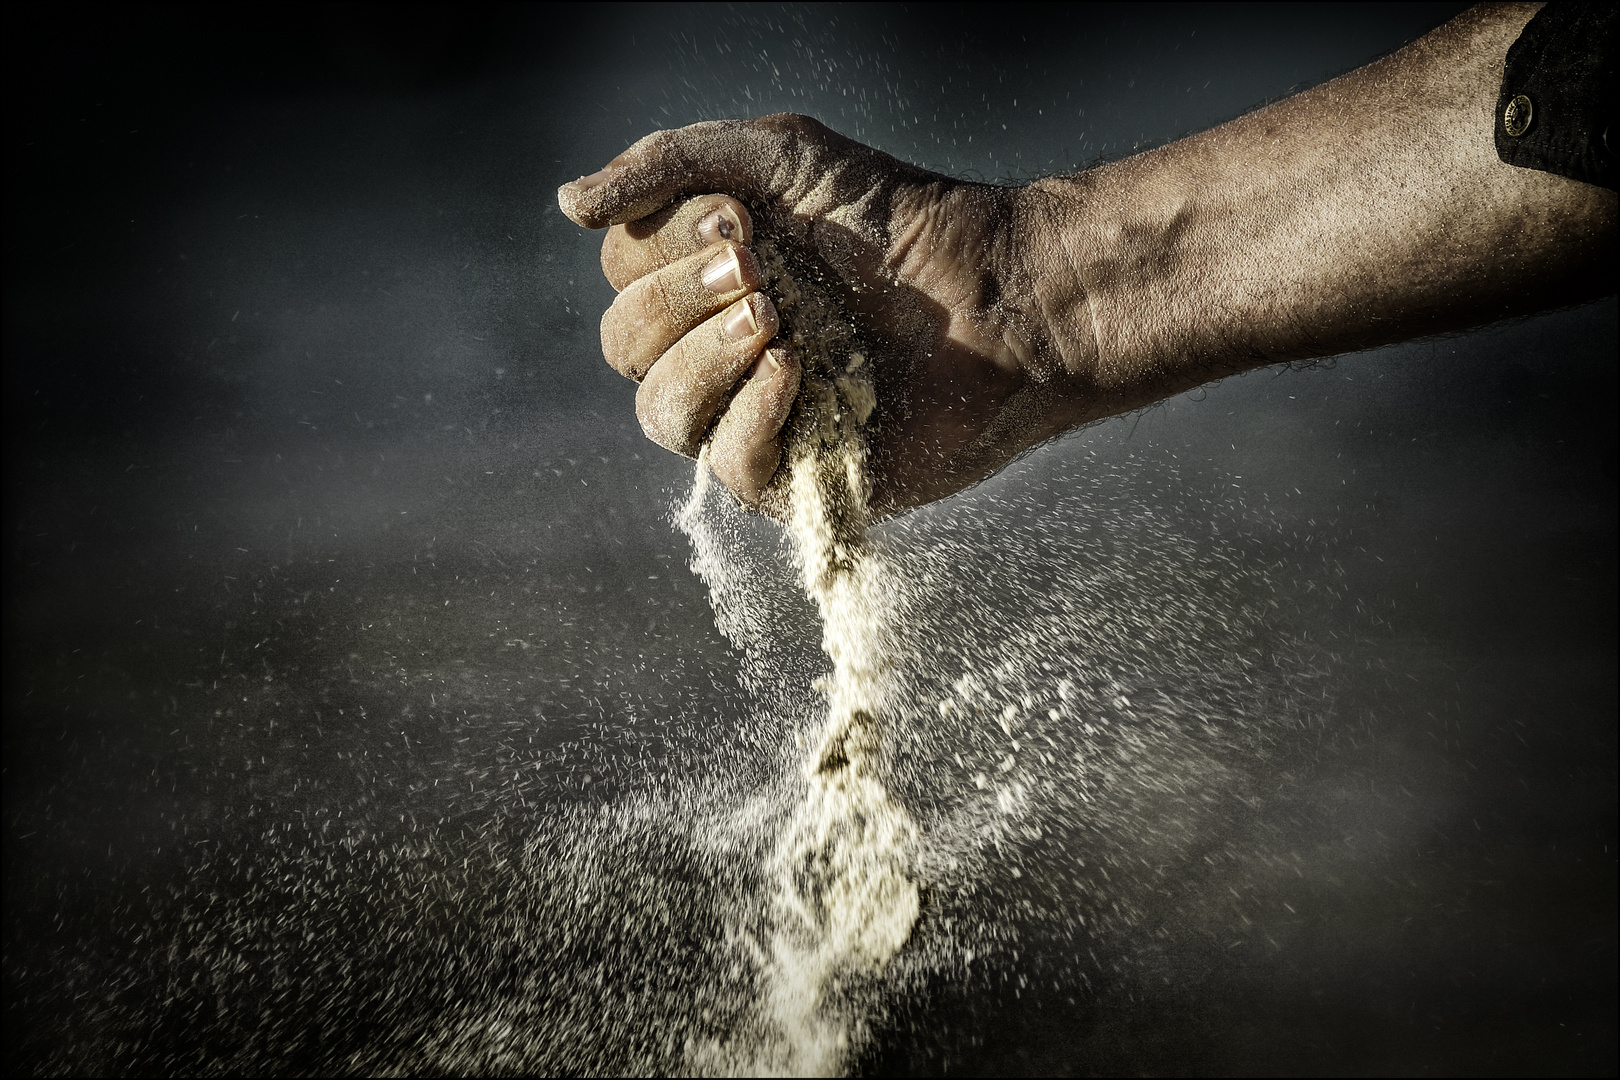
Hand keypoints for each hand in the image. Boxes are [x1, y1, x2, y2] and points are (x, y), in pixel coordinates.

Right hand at [557, 115, 1098, 515]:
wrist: (999, 291)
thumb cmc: (898, 218)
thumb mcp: (779, 158)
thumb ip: (673, 164)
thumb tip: (566, 202)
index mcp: (702, 278)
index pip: (621, 277)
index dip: (661, 248)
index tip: (741, 220)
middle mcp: (714, 350)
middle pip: (624, 344)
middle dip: (681, 298)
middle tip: (758, 265)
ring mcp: (751, 417)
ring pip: (659, 412)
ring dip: (706, 358)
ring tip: (778, 320)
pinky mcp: (799, 477)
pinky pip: (729, 466)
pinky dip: (754, 413)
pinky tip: (800, 374)